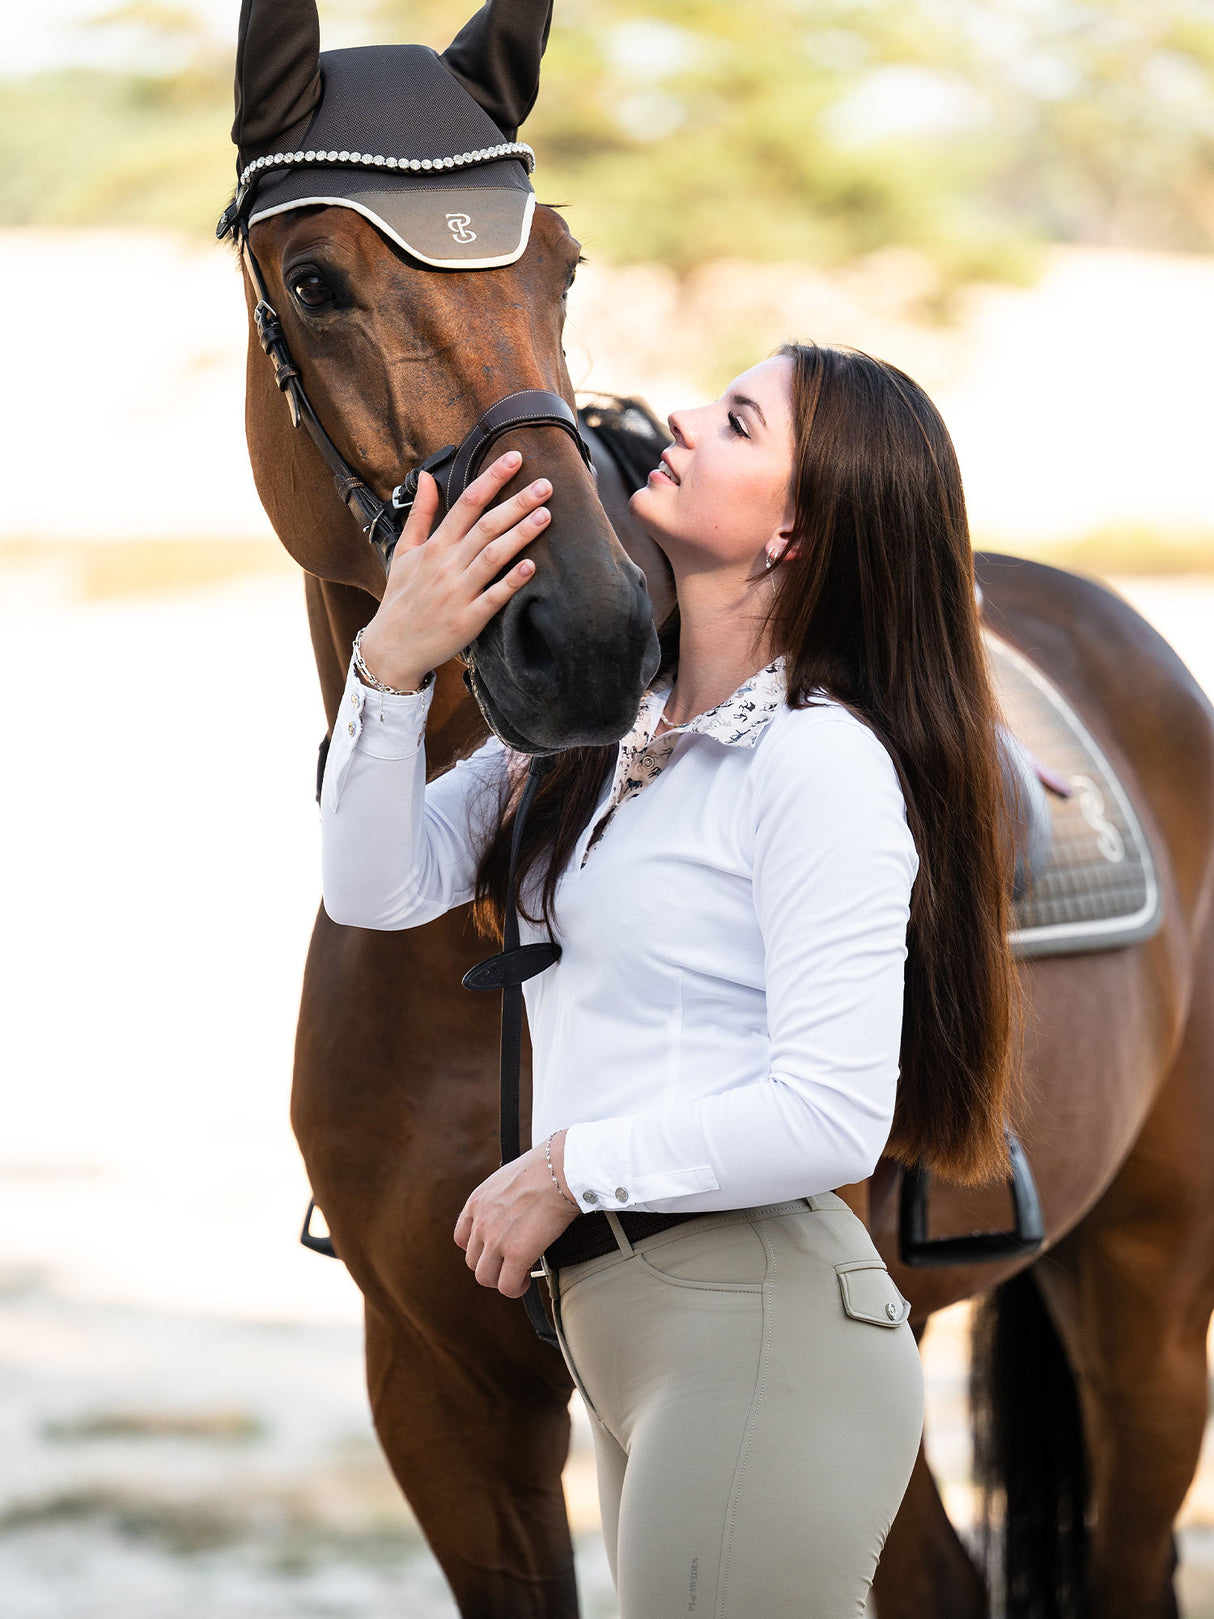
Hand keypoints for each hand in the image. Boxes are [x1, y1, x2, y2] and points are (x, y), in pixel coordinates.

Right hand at [359, 450, 550, 690]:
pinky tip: (532, 566)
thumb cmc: (401, 598)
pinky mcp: (468, 619)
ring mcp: (458, 592)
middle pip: (486, 526)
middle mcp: (447, 564)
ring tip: (546, 515)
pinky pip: (493, 598)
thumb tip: (425, 476)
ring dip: (520, 534)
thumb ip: (420, 514)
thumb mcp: (403, 552)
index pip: (466, 503)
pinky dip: (511, 581)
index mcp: (434, 546)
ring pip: (492, 556)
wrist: (391, 648)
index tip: (515, 458)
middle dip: (516, 502)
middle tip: (545, 484)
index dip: (492, 478)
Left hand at [454, 1130, 576, 1296]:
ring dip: (501, 1280)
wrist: (562, 1170)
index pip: (461, 1238)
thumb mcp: (510, 1178)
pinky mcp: (516, 1253)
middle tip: (511, 1265)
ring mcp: (496, 1239)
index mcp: (477, 1201)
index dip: (478, 1249)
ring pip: (485, 1277)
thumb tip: (516, 1209)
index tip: (494, 1251)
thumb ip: (502, 1198)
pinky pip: (507, 1286)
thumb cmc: (547, 1168)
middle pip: (473, 1261)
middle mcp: (481, 1222)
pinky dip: (516, 1288)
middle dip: (492, 1266)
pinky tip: (527, 1281)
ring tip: (519, 1276)